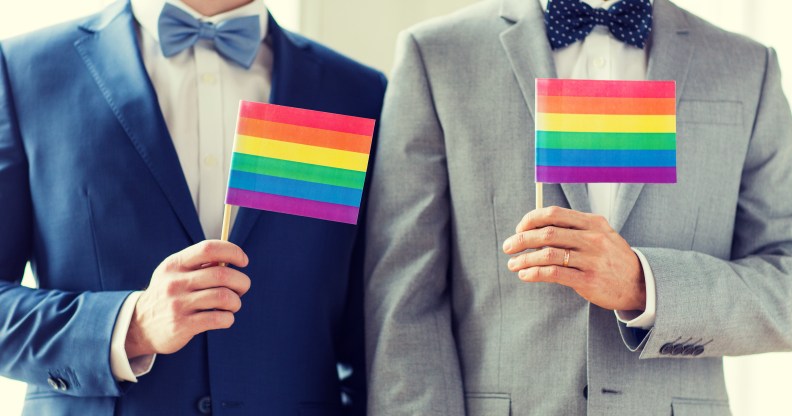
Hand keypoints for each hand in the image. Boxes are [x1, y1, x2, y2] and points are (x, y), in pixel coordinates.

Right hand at [125, 240, 250, 358]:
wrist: (140, 325)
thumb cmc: (169, 295)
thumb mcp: (176, 273)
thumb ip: (200, 264)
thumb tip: (232, 258)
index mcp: (175, 264)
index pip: (208, 248)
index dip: (232, 251)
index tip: (243, 261)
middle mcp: (175, 282)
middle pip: (222, 274)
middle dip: (241, 281)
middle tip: (243, 288)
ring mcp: (178, 304)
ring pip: (224, 297)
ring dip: (236, 302)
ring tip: (233, 305)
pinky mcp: (182, 325)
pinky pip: (218, 318)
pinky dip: (229, 318)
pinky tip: (225, 318)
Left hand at [502, 206, 644, 310]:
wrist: (640, 283)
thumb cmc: (611, 257)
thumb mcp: (599, 234)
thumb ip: (573, 228)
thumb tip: (535, 226)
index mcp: (592, 222)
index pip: (554, 214)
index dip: (531, 220)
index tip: (519, 229)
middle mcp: (592, 238)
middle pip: (547, 233)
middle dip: (521, 239)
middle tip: (508, 247)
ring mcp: (591, 259)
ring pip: (548, 254)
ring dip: (524, 259)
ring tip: (513, 264)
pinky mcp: (588, 280)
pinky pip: (554, 273)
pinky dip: (535, 273)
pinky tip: (525, 275)